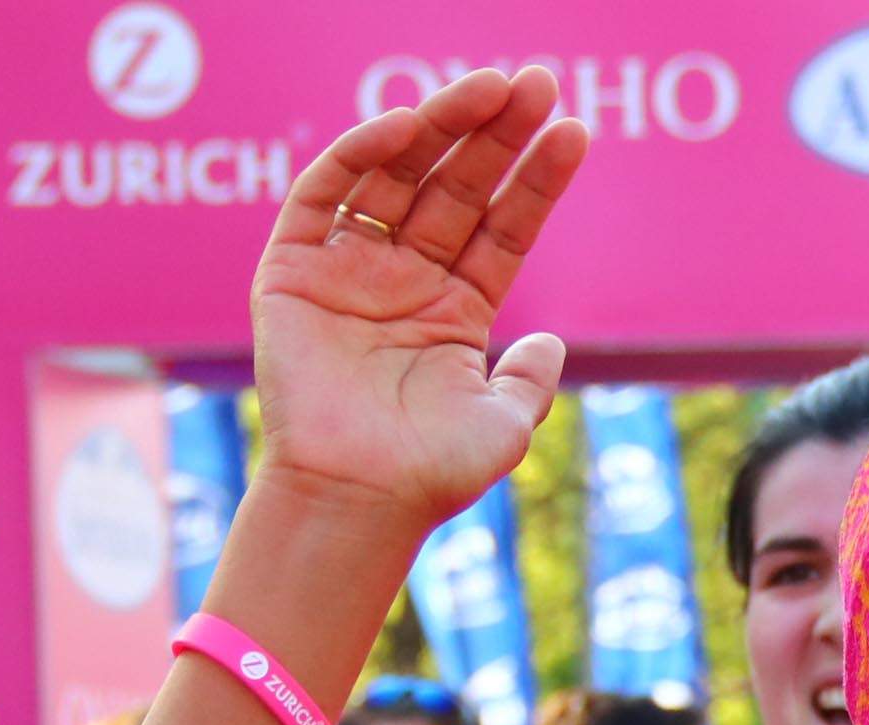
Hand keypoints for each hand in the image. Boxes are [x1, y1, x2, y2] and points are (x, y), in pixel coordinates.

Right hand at [247, 67, 587, 530]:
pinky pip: (324, 195)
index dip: (536, 180)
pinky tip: (405, 125)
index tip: (575, 130)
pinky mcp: (293, 270)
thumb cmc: (429, 475)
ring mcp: (349, 270)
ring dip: (439, 126)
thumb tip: (554, 346)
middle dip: (495, 135)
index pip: (503, 227)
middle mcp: (403, 281)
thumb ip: (529, 383)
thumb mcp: (502, 426)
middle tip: (535, 81)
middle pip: (455, 188)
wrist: (357, 499)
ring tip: (489, 87)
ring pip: (397, 177)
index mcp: (454, 311)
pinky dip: (359, 154)